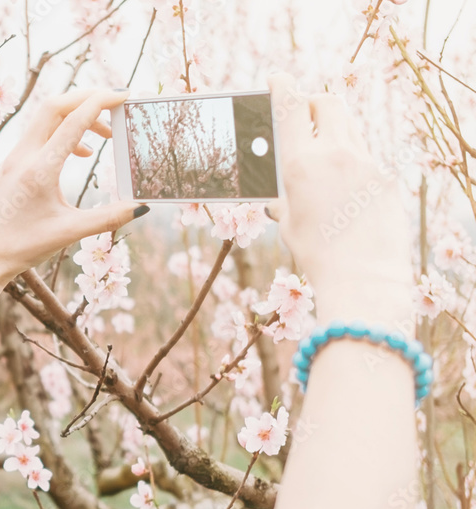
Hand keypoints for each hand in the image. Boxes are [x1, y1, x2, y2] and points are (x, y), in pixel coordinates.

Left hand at [0, 88, 147, 280]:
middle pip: (55, 105)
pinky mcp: (12, 162)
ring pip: (46, 117)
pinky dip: (63, 130)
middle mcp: (24, 156)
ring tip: (106, 135)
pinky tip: (82, 152)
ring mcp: (15, 156)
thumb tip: (140, 207)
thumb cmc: (25, 246)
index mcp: (40, 170)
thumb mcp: (70, 233)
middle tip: (116, 102)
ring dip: (76, 115)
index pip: (73, 121)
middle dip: (87, 97)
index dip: (101, 103)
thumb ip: (108, 218)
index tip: (124, 95)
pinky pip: (40, 132)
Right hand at [264, 72, 413, 321]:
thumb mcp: (288, 224)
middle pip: (328, 103)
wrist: (362, 276)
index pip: (291, 106)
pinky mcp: (384, 178)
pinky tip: (344, 191)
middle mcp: (336, 153)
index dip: (282, 87)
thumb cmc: (317, 255)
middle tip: (305, 112)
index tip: (277, 79)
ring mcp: (365, 162)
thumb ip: (284, 199)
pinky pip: (365, 159)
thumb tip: (279, 198)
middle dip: (314, 102)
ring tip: (323, 153)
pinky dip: (351, 163)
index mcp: (301, 162)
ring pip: (349, 128)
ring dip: (334, 131)